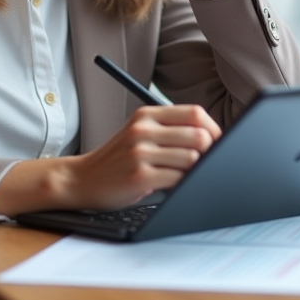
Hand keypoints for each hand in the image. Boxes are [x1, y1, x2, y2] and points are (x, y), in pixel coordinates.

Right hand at [0, 104, 221, 215]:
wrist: (81, 179)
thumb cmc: (117, 159)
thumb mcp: (139, 133)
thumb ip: (169, 130)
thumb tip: (212, 137)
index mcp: (146, 115)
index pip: (195, 113)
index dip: (214, 128)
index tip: (218, 142)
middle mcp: (143, 130)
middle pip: (199, 135)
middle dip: (211, 152)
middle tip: (208, 163)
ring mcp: (140, 153)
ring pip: (192, 159)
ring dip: (198, 171)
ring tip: (188, 176)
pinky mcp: (139, 176)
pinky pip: (178, 179)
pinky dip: (184, 184)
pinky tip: (175, 186)